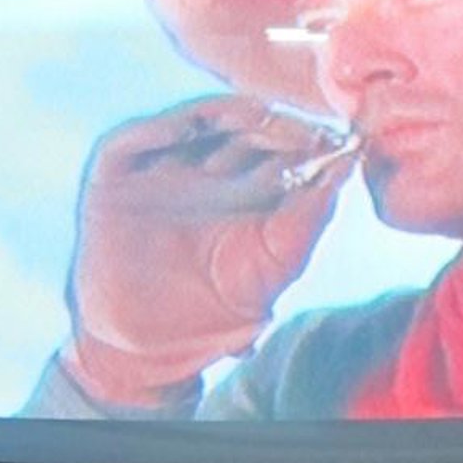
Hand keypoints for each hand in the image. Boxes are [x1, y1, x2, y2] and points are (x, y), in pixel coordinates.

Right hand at [61, 94, 346, 402]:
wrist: (145, 348)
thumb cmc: (214, 317)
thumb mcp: (271, 272)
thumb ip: (306, 225)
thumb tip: (346, 170)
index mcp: (250, 191)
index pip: (287, 150)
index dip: (313, 143)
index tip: (341, 143)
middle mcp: (209, 171)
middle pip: (249, 129)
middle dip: (280, 126)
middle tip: (308, 129)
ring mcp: (163, 168)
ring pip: (200, 123)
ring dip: (232, 114)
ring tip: (264, 116)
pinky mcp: (117, 174)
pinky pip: (137, 139)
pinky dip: (161, 128)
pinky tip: (192, 126)